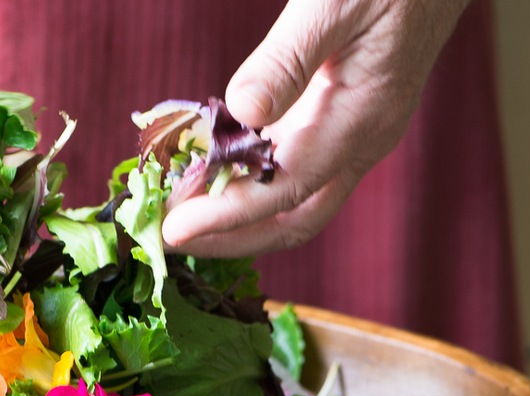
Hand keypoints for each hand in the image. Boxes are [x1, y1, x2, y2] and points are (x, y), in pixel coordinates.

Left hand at [161, 0, 469, 257]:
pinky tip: (209, 171)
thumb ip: (288, 59)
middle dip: (230, 239)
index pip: (286, 189)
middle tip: (168, 238)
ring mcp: (352, 134)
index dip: (227, 216)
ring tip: (178, 212)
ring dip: (236, 216)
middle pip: (294, 219)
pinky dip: (247, 181)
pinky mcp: (339, 120)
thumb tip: (243, 110)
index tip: (174, 230)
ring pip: (292, 200)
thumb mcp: (334, 2)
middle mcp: (360, 140)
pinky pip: (291, 168)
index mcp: (362, 119)